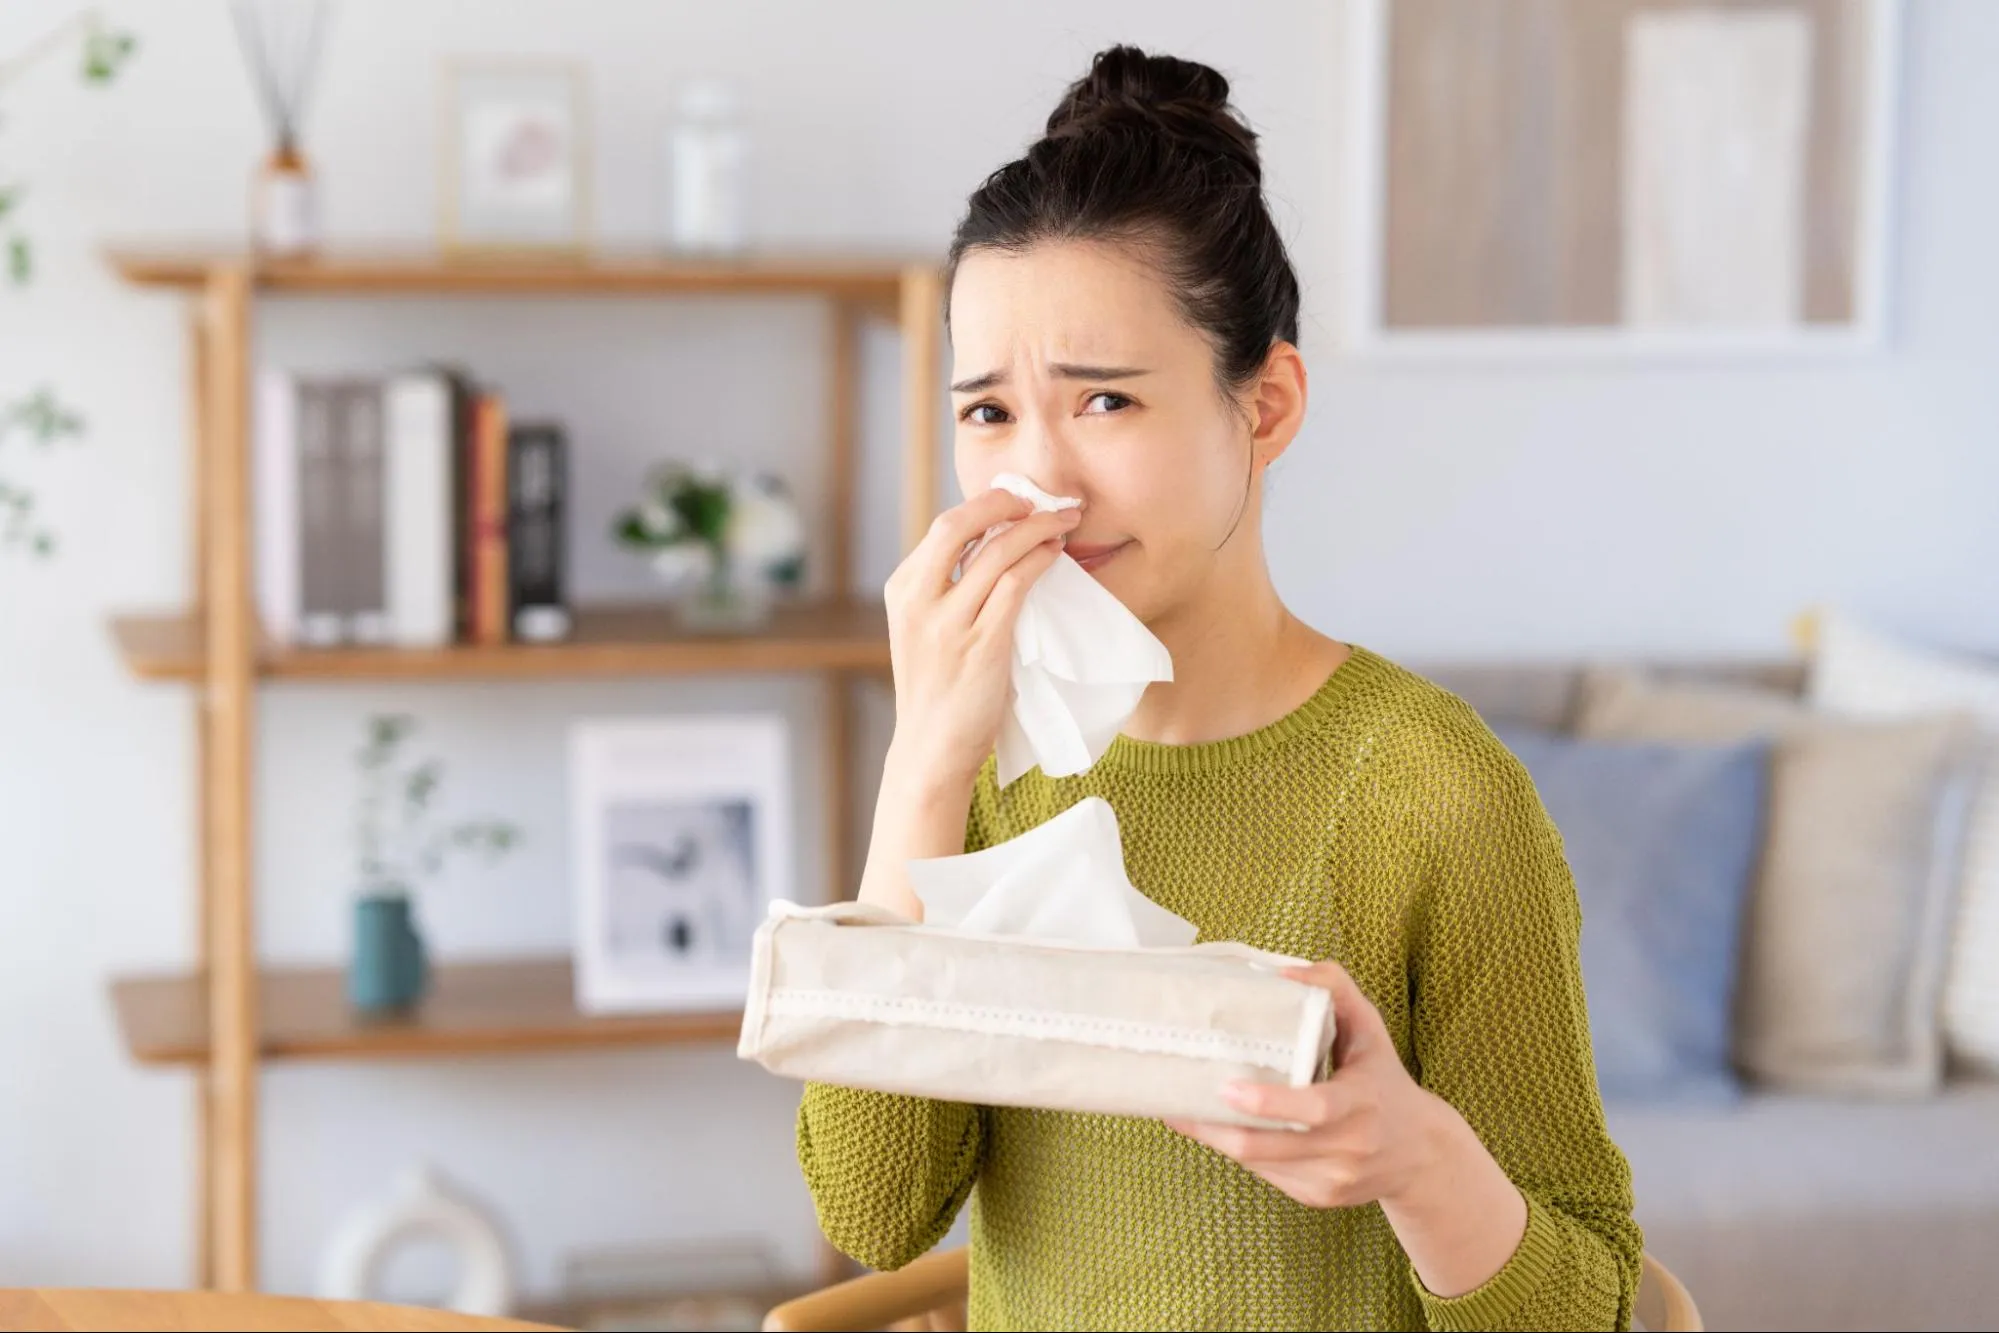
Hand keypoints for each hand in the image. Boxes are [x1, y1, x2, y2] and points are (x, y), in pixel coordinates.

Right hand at [881, 488, 1080, 784]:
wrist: (931, 749)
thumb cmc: (937, 690)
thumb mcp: (923, 630)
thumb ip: (944, 590)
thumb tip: (992, 546)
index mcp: (901, 591)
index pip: (942, 528)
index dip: (984, 506)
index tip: (1015, 501)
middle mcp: (918, 601)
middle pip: (958, 525)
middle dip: (1003, 503)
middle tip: (1039, 501)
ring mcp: (948, 624)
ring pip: (995, 552)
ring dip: (1035, 528)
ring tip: (1062, 521)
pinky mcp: (981, 646)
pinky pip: (1015, 586)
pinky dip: (1038, 561)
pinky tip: (1054, 554)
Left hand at [1165, 959, 1443, 1209]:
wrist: (1421, 1155)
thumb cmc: (1384, 1081)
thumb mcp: (1370, 1030)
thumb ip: (1334, 989)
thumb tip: (1284, 973)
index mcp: (1361, 1103)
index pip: (1314, 1109)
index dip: (1268, 1103)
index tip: (1227, 1087)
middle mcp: (1348, 1148)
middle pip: (1269, 1147)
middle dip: (1215, 1128)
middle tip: (1177, 1101)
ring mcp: (1332, 1180)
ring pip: (1259, 1163)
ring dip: (1216, 1139)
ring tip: (1181, 1111)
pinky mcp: (1317, 1197)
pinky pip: (1266, 1174)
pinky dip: (1239, 1151)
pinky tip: (1218, 1129)